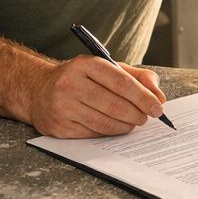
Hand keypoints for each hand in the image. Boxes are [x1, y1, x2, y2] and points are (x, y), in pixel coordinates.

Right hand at [28, 56, 167, 137]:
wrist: (38, 90)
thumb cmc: (81, 78)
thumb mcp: (107, 68)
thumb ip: (137, 77)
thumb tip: (159, 96)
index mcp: (85, 64)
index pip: (121, 81)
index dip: (143, 96)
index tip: (157, 107)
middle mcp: (71, 84)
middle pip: (114, 104)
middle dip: (137, 114)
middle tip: (147, 117)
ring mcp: (62, 106)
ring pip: (104, 122)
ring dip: (126, 126)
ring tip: (134, 122)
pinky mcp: (59, 126)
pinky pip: (93, 134)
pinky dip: (110, 133)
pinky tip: (116, 128)